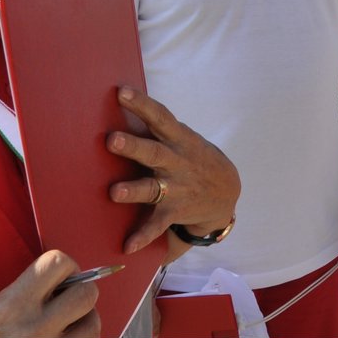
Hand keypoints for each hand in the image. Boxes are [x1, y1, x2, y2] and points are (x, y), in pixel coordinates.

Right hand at [0, 250, 99, 337]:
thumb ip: (19, 294)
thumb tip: (50, 283)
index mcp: (11, 307)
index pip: (58, 265)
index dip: (63, 265)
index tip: (61, 273)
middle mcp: (34, 330)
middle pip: (86, 294)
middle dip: (78, 291)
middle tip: (68, 297)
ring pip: (93, 326)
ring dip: (82, 322)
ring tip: (67, 325)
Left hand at [106, 86, 240, 254]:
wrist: (226, 191)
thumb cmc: (192, 157)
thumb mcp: (182, 138)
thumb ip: (158, 128)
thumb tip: (123, 102)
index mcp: (178, 139)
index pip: (160, 117)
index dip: (142, 104)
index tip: (121, 91)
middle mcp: (176, 162)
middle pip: (153, 152)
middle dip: (133, 146)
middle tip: (111, 140)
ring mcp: (176, 187)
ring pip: (152, 188)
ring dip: (134, 190)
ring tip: (114, 192)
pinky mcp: (174, 211)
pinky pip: (157, 225)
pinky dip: (143, 236)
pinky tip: (128, 246)